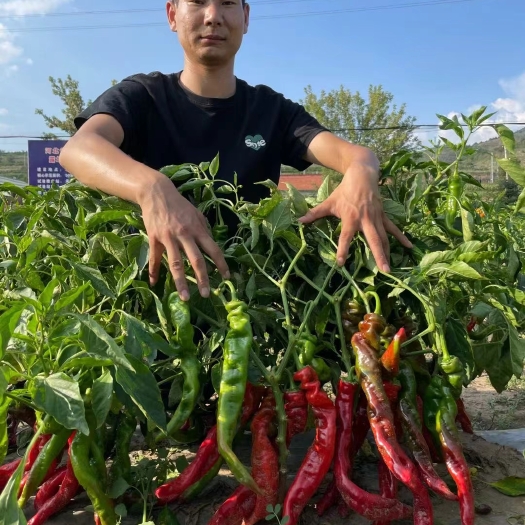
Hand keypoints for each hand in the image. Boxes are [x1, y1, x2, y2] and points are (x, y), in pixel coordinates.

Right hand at [139, 177, 229, 299]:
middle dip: (203, 279)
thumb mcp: (196, 214)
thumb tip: (211, 243)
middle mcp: (185, 234)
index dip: (221, 264)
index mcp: (198, 229)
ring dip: (180, 282)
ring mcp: (169, 237)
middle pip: (196, 260)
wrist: (157, 192)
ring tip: (185, 297)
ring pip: (176, 263)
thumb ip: (204, 229)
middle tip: (206, 294)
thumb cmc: (179, 205)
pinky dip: (154, 271)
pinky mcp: (154, 238)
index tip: (227, 277)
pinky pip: (155, 258)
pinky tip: (154, 283)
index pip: (213, 249)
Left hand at [298, 164, 411, 271]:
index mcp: (351, 217)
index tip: (341, 262)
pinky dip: (401, 237)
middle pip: (373, 240)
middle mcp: (366, 220)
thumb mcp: (329, 201)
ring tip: (389, 268)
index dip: (343, 249)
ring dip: (387, 252)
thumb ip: (315, 213)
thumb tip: (299, 221)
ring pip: (384, 237)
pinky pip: (392, 228)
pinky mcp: (383, 216)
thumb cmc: (344, 190)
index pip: (346, 236)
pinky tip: (409, 247)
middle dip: (378, 255)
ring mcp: (377, 218)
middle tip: (383, 271)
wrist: (362, 174)